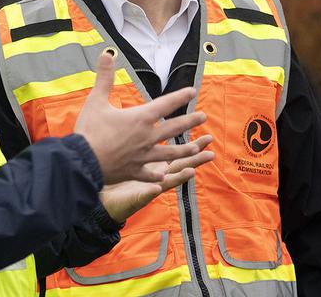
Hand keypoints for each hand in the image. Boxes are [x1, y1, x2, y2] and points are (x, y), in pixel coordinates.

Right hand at [74, 52, 207, 184]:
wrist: (81, 162)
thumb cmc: (89, 130)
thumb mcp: (96, 100)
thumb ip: (104, 78)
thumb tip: (106, 53)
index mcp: (140, 118)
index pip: (166, 104)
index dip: (180, 97)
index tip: (192, 91)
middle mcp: (147, 137)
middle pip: (174, 128)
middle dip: (190, 121)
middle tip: (204, 117)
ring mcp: (142, 156)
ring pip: (169, 154)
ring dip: (184, 150)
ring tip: (196, 148)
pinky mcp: (134, 172)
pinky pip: (149, 174)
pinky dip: (156, 176)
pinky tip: (162, 177)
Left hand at [100, 136, 215, 221]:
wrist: (110, 203)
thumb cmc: (122, 179)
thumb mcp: (137, 158)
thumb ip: (145, 139)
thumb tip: (152, 118)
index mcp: (160, 166)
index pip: (180, 153)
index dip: (194, 145)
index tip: (208, 138)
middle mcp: (160, 177)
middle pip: (181, 165)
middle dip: (196, 157)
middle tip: (211, 151)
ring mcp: (150, 188)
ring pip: (169, 181)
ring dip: (180, 177)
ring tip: (191, 171)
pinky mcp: (136, 198)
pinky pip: (143, 195)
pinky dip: (150, 192)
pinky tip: (156, 188)